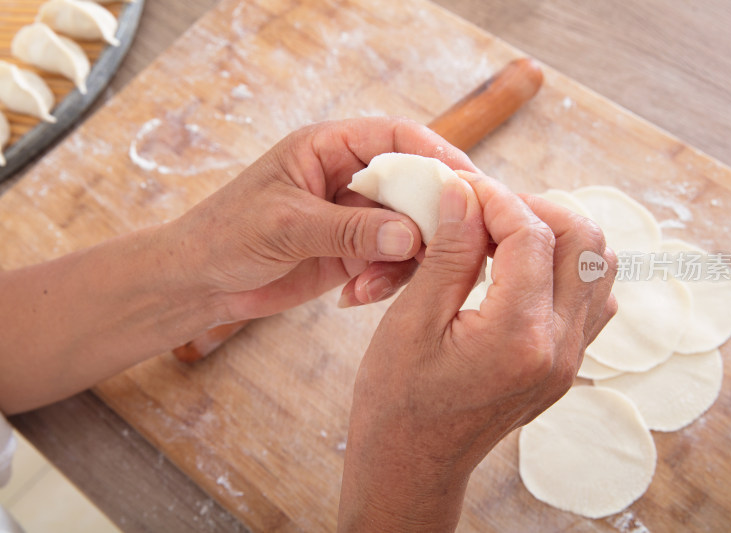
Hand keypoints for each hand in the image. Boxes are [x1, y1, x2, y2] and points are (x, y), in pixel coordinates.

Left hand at [170, 118, 477, 321]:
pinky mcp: (354, 253)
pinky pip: (392, 262)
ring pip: (409, 229)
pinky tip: (356, 295)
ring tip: (370, 285)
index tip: (470, 184)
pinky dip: (387, 280)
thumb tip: (412, 235)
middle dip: (431, 217)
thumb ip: (350, 229)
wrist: (200, 282)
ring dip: (405, 260)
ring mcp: (354, 218)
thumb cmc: (227, 234)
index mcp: (329, 148)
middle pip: (413, 185)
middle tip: (448, 247)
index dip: (437, 156)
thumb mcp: (286, 225)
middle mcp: (348, 178)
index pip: (396, 139)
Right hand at [338, 173, 616, 530]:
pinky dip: (565, 268)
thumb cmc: (399, 399)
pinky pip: (592, 299)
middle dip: (537, 208)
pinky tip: (520, 270)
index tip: (464, 187)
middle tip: (487, 207)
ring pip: (598, 266)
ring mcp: (569, 359)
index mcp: (518, 336)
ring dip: (555, 235)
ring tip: (502, 234)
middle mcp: (558, 347)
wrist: (414, 462)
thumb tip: (465, 192)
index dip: (497, 198)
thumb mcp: (412, 319)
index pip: (531, 235)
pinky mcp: (566, 364)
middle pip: (584, 241)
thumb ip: (449, 251)